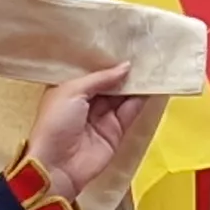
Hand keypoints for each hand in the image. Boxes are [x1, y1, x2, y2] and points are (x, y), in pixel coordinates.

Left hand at [22, 64, 141, 202]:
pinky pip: (130, 112)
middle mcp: (85, 103)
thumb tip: (126, 67)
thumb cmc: (56, 123)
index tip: (123, 43)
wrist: (57, 165)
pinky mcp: (115, 131)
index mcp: (68, 90)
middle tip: (143, 51)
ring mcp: (101, 117)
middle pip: (108, 83)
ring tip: (153, 63)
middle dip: (123, 70)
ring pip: (122, 96)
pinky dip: (141, 100)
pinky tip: (153, 84)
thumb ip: (100, 78)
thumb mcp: (72, 91)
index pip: (89, 72)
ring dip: (135, 83)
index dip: (105, 60)